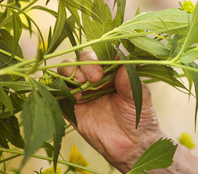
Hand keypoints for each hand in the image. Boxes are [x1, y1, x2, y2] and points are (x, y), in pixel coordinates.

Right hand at [58, 51, 162, 171]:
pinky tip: (74, 98)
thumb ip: (130, 82)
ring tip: (81, 87)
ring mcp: (82, 91)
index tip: (102, 71)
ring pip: (66, 72)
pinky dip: (60, 91)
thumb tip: (122, 65)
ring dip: (70, 74)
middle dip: (84, 65)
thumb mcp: (139, 97)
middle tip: (94, 79)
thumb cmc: (139, 116)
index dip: (99, 56)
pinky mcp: (71, 108)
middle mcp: (95, 78)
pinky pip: (57, 94)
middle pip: (81, 59)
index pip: (101, 53)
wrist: (131, 144)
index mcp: (113, 71)